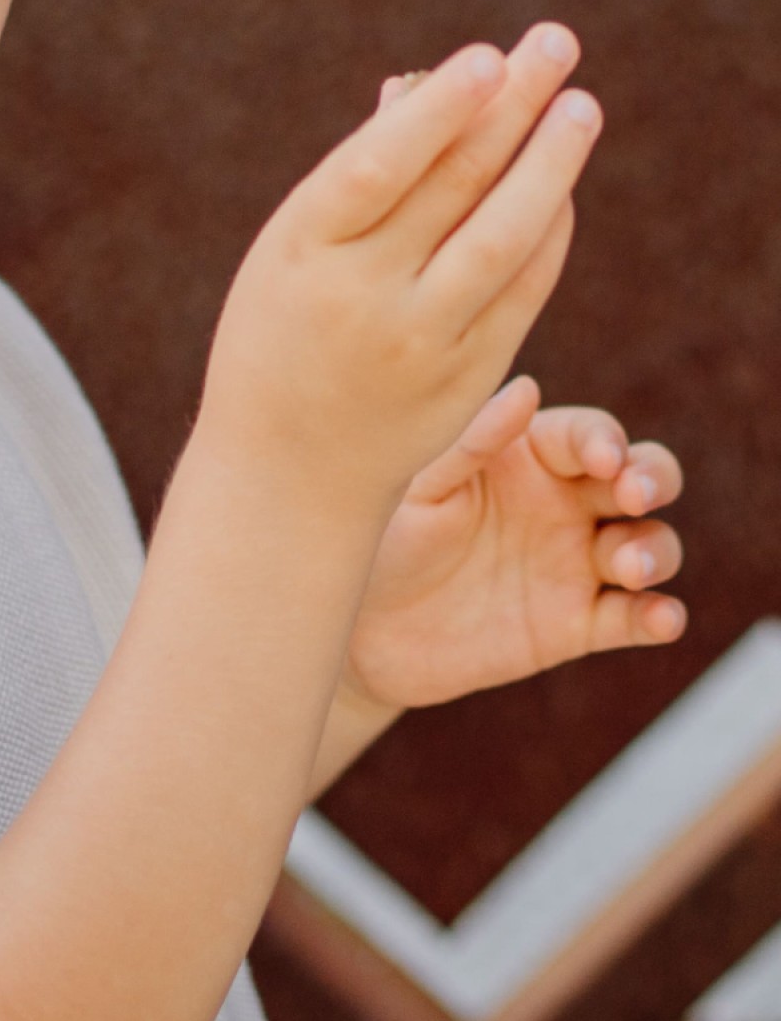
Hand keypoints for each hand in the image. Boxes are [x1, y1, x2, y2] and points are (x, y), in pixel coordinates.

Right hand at [198, 23, 600, 512]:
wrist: (288, 472)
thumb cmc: (280, 335)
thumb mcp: (288, 255)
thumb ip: (356, 182)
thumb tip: (422, 86)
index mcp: (300, 253)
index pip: (378, 168)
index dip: (438, 111)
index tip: (486, 56)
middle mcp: (363, 297)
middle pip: (455, 187)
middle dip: (513, 107)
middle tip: (555, 43)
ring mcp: (422, 341)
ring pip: (504, 237)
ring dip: (551, 164)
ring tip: (581, 105)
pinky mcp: (468, 375)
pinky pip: (523, 288)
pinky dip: (549, 230)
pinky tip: (562, 183)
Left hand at [346, 379, 685, 710]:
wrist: (361, 633)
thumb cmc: (383, 539)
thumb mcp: (418, 488)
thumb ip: (473, 443)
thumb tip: (528, 388)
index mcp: (526, 457)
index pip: (587, 435)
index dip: (604, 441)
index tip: (602, 458)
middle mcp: (562, 504)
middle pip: (641, 476)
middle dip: (654, 479)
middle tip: (635, 496)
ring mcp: (575, 564)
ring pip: (651, 544)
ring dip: (655, 550)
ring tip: (625, 566)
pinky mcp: (575, 624)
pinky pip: (634, 618)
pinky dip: (659, 616)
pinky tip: (660, 618)